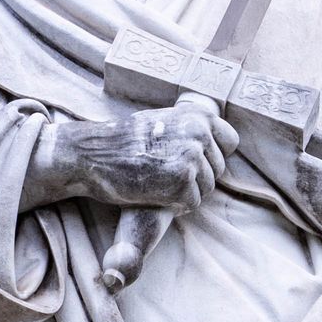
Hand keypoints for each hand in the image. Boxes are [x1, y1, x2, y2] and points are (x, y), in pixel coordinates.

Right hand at [24, 103, 237, 216]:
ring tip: (156, 181)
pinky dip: (174, 205)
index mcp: (198, 115)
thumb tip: (211, 142)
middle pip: (216, 169)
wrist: (93, 153)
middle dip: (195, 177)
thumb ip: (189, 128)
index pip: (229, 142)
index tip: (189, 160)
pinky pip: (191, 204)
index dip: (210, 156)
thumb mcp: (162, 120)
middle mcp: (200, 133)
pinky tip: (154, 193)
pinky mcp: (182, 182)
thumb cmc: (123, 141)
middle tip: (162, 173)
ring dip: (184, 192)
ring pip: (206, 189)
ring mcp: (192, 157)